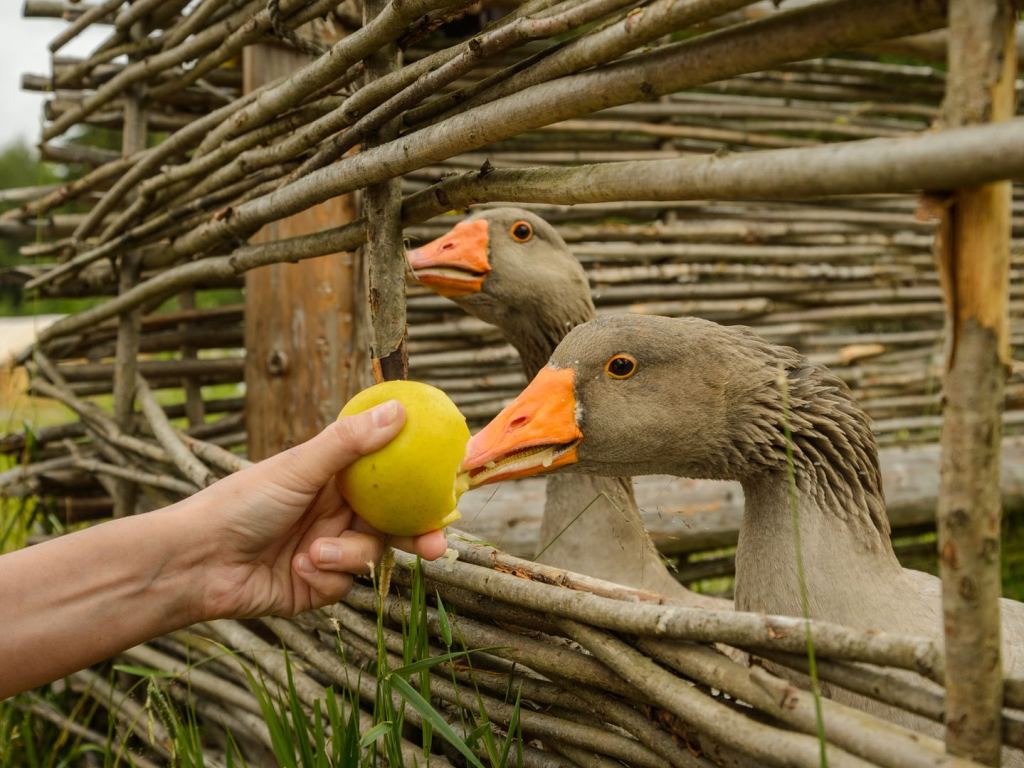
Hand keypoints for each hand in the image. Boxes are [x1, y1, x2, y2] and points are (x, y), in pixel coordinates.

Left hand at [188, 401, 446, 620]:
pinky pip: (344, 584)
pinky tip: (297, 571)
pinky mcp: (317, 586)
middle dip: (416, 534)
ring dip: (348, 556)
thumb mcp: (299, 467)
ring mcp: (328, 550)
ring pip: (370, 555)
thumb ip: (350, 443)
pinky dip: (325, 577)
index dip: (419, 483)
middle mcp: (334, 512)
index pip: (389, 477)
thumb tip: (398, 409)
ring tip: (315, 555)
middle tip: (435, 545)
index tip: (449, 486)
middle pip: (392, 522)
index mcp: (333, 478)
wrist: (196, 563)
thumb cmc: (240, 503)